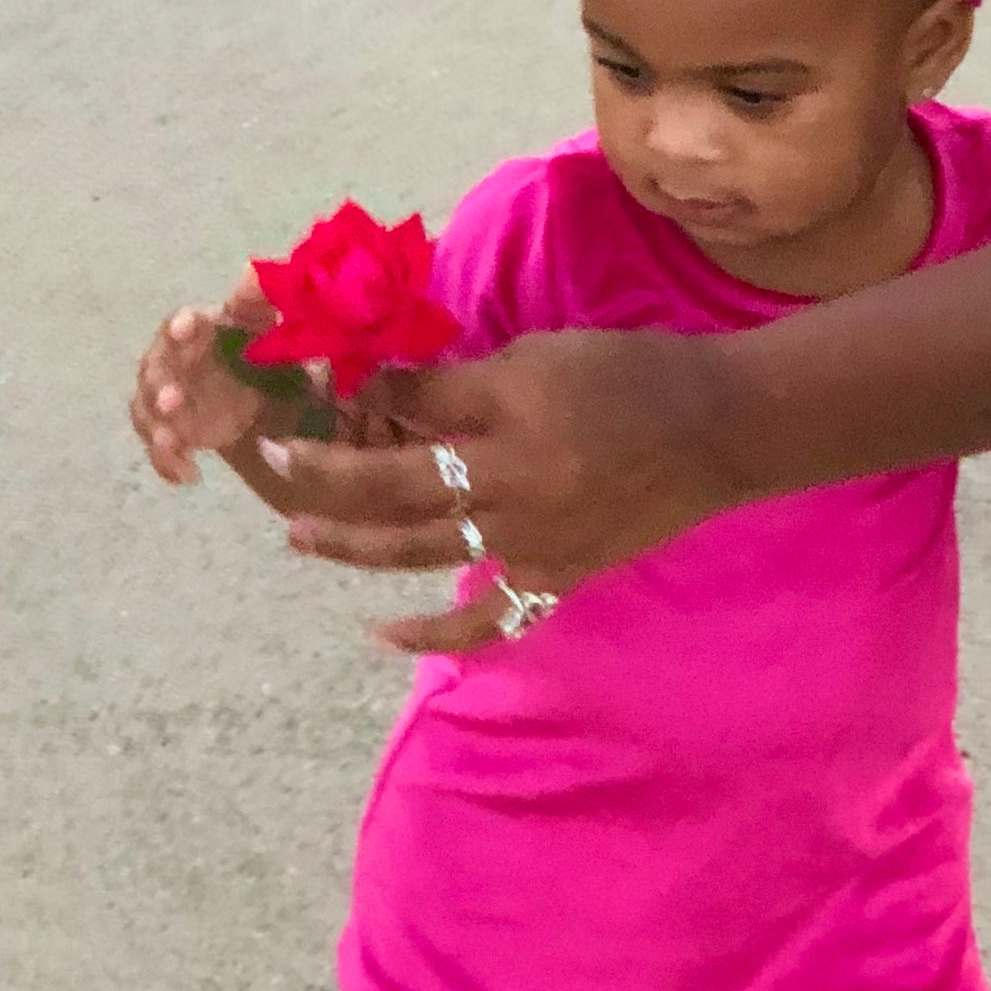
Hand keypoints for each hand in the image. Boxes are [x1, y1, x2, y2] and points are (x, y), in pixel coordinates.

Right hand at [130, 278, 273, 482]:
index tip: (187, 327)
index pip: (184, 322)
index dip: (182, 324)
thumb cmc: (280, 353)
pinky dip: (167, 460)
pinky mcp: (177, 428)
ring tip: (174, 443)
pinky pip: (160, 444)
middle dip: (159, 384)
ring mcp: (174, 395)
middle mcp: (181, 360)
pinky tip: (189, 475)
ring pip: (147, 406)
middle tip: (174, 401)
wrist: (283, 399)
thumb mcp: (280, 328)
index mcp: (206, 331)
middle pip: (155, 367)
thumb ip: (265, 302)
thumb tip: (251, 271)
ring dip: (156, 424)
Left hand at [259, 329, 722, 608]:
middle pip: (397, 491)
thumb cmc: (630, 374)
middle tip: (271, 465)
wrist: (719, 430)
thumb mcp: (540, 355)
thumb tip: (387, 397)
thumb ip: (461, 385)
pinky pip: (488, 622)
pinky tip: (382, 634)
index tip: (313, 393)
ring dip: (353, 545)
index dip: (356, 402)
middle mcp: (511, 490)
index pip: (409, 414)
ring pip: (422, 552)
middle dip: (326, 478)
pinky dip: (435, 635)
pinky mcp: (556, 577)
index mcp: (510, 422)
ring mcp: (532, 544)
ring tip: (300, 535)